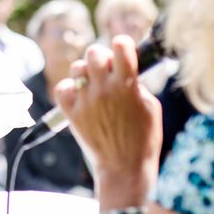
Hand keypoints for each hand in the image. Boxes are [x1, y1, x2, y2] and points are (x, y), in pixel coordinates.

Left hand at [54, 35, 162, 200]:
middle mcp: (104, 90)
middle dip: (102, 57)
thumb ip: (136, 83)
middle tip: (107, 70)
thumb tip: (124, 66)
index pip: (121, 45)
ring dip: (86, 74)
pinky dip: (69, 90)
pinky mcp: (71, 114)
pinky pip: (62, 88)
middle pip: (94, 52)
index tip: (123, 51)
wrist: (124, 168)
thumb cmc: (144, 139)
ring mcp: (86, 101)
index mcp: (127, 85)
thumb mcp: (151, 106)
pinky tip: (80, 98)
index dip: (122, 44)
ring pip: (77, 68)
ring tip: (95, 88)